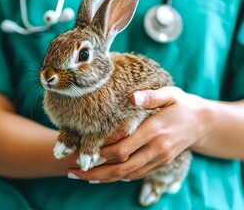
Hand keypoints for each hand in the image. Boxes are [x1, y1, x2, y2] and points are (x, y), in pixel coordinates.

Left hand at [68, 86, 210, 182]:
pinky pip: (134, 175)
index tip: (78, 153)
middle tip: (71, 171)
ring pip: (126, 175)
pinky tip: (101, 176)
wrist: (202, 122)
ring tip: (80, 175)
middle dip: (94, 172)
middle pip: (120, 168)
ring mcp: (158, 160)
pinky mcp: (159, 165)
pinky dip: (116, 178)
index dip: (99, 154)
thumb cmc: (180, 105)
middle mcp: (156, 150)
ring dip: (102, 178)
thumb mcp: (169, 94)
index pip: (121, 149)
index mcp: (154, 131)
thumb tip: (132, 96)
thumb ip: (151, 96)